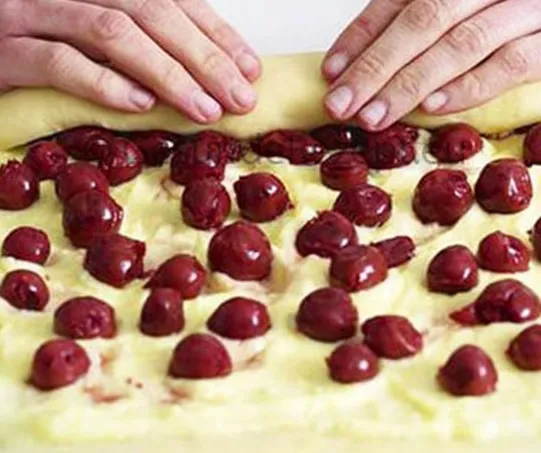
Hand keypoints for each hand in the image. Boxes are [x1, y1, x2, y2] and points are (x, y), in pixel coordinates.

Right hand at [0, 0, 260, 122]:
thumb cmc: (37, 43)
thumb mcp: (92, 32)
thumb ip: (141, 39)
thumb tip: (203, 69)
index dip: (216, 33)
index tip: (250, 69)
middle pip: (151, 11)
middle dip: (203, 57)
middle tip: (239, 97)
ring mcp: (31, 13)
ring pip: (112, 32)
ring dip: (167, 74)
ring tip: (204, 109)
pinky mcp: (4, 50)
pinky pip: (58, 62)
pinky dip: (104, 83)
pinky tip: (140, 106)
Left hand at [322, 0, 540, 130]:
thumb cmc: (501, 15)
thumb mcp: (456, 11)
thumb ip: (413, 27)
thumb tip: (353, 66)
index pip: (398, 0)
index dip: (360, 37)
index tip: (331, 72)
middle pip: (423, 20)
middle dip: (375, 66)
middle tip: (341, 103)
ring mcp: (525, 8)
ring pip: (460, 43)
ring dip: (410, 84)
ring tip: (373, 115)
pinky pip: (510, 64)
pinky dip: (469, 87)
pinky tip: (433, 107)